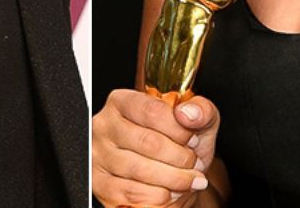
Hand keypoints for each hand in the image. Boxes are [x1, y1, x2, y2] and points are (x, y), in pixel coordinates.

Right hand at [92, 88, 216, 206]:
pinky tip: (170, 192)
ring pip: (141, 170)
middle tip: (195, 164)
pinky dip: (159, 196)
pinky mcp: (100, 183)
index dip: (180, 130)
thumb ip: (201, 110)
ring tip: (188, 179)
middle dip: (181, 158)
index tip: (193, 140)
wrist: (171, 177)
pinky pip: (132, 193)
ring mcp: (99, 155)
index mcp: (123, 102)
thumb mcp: (195, 122)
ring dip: (174, 179)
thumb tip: (188, 113)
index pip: (152, 111)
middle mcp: (105, 125)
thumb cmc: (178, 145)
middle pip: (148, 142)